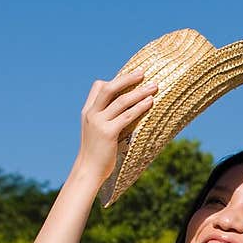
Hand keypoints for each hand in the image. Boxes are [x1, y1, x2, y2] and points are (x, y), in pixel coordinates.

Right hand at [76, 68, 158, 185]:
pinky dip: (140, 107)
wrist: (88, 170)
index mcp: (88, 111)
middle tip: (143, 72)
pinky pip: (127, 115)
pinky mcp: (108, 133)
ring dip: (139, 92)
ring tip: (154, 86)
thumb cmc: (96, 152)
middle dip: (127, 78)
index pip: (98, 87)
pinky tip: (150, 102)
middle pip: (109, 88)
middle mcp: (92, 114)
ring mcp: (99, 123)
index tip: (131, 76)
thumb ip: (105, 118)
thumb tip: (125, 111)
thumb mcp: (96, 131)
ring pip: (121, 101)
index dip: (115, 80)